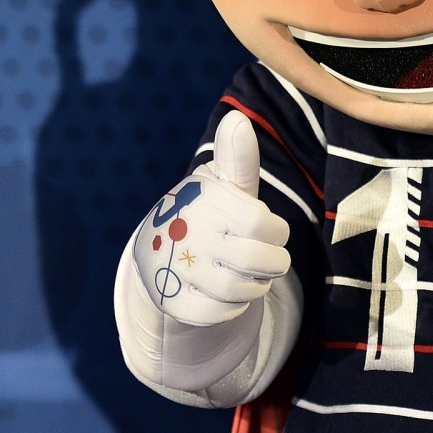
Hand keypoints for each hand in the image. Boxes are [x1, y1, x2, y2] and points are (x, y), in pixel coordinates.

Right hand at [132, 110, 290, 325]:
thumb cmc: (203, 213)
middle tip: (268, 258)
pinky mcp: (175, 302)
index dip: (276, 231)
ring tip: (249, 274)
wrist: (155, 250)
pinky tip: (227, 293)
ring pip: (243, 291)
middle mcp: (190, 235)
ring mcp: (181, 270)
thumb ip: (237, 158)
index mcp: (205, 203)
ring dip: (256, 286)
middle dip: (273, 263)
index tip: (269, 229)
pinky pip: (221, 314)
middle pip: (259, 262)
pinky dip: (233, 307)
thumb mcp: (219, 185)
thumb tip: (238, 119)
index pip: (264, 226)